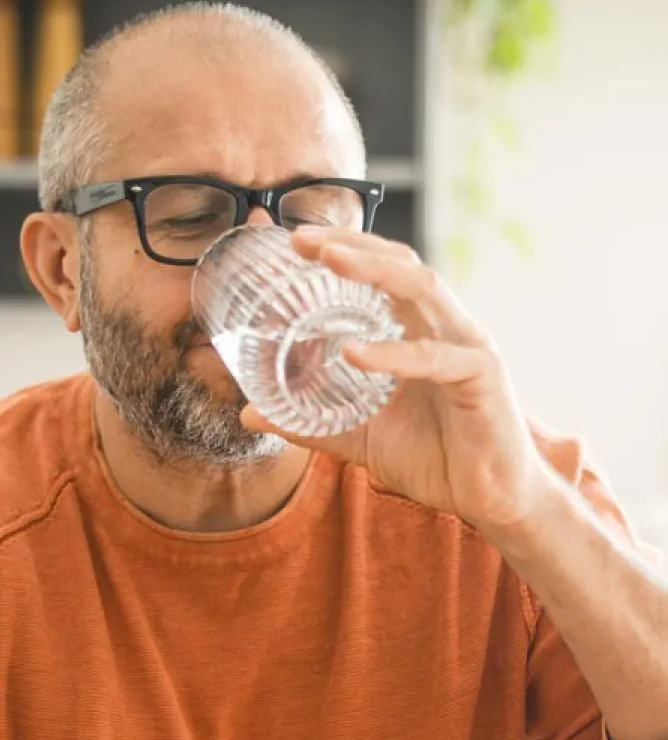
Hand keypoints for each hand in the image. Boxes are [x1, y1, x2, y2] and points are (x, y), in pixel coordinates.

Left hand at [240, 227, 551, 531]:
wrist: (491, 500)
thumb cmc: (434, 458)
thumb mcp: (359, 437)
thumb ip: (309, 423)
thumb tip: (249, 413)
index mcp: (417, 332)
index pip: (380, 274)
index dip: (340, 251)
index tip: (289, 242)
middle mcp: (444, 327)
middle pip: (399, 264)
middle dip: (351, 244)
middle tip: (300, 239)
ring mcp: (467, 347)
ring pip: (423, 288)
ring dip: (374, 269)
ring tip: (329, 259)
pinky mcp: (483, 378)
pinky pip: (437, 357)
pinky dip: (393, 353)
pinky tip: (353, 353)